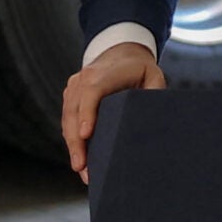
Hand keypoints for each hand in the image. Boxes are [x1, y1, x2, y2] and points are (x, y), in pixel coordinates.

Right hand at [61, 41, 164, 182]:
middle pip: (74, 110)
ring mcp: (74, 87)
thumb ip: (154, 94)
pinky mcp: (71, 97)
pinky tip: (79, 158)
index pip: (92, 91)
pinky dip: (71, 139)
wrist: (121, 51)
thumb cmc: (139, 69)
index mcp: (105, 72)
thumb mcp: (153, 76)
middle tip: (82, 166)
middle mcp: (84, 78)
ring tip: (82, 170)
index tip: (87, 134)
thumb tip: (152, 118)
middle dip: (76, 140)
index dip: (88, 112)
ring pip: (67, 118)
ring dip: (72, 145)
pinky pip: (67, 120)